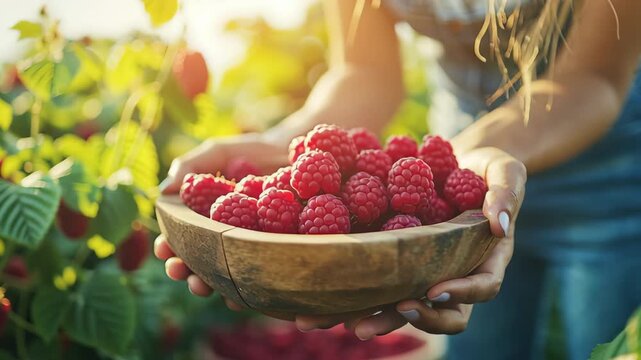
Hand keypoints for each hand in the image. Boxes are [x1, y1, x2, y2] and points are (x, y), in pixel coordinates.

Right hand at [156, 133, 287, 304]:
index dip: (169, 247)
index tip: (162, 249)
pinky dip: (251, 287)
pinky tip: (243, 294)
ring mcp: (250, 248)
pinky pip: (262, 274)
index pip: (180, 238)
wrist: (294, 153)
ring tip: (206, 287)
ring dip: (214, 285)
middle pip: (200, 262)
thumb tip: (162, 191)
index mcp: (205, 218)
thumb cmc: (251, 152)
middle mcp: (224, 238)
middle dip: (187, 271)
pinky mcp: (275, 252)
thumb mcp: (219, 153)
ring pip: (228, 275)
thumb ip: (191, 166)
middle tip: (180, 272)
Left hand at [295, 147, 525, 339]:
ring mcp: (425, 271)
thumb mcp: (504, 171)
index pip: (482, 286)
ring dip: (369, 315)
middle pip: (437, 312)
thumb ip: (507, 193)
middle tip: (367, 326)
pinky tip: (323, 295)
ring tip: (335, 322)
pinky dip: (355, 290)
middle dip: (403, 319)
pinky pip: (380, 281)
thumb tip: (500, 225)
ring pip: (401, 304)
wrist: (457, 163)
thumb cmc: (487, 168)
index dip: (461, 292)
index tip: (433, 290)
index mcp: (485, 259)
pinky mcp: (399, 261)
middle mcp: (455, 273)